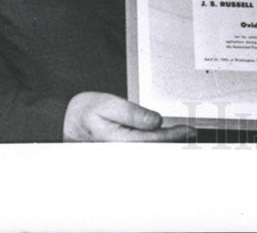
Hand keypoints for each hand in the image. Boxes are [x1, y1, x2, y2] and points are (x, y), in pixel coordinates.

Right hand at [63, 92, 194, 141]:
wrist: (65, 119)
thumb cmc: (85, 111)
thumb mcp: (109, 104)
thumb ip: (133, 113)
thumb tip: (156, 121)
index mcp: (118, 141)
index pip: (153, 140)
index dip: (173, 135)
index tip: (188, 130)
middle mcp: (120, 150)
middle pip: (153, 148)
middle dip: (173, 142)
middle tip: (191, 134)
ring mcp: (119, 152)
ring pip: (148, 149)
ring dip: (165, 142)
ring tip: (182, 135)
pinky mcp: (119, 149)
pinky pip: (140, 147)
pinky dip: (155, 142)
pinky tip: (164, 137)